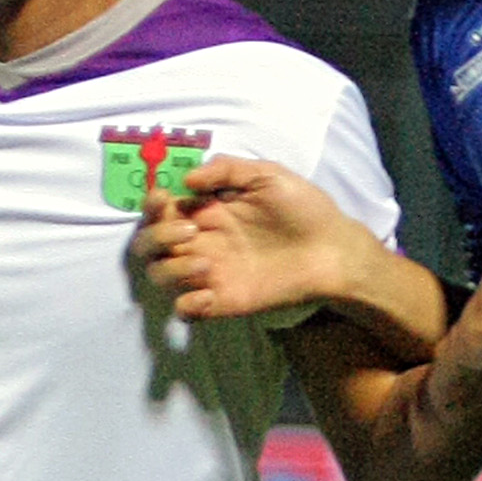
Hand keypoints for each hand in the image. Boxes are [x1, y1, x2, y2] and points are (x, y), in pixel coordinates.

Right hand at [134, 158, 384, 322]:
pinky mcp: (222, 300)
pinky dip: (186, 304)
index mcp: (207, 210)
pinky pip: (185, 310)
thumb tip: (187, 179)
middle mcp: (201, 241)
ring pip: (159, 276)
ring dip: (171, 268)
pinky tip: (210, 294)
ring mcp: (209, 273)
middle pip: (149, 244)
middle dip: (156, 236)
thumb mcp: (267, 175)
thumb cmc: (304, 208)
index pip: (160, 208)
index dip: (152, 203)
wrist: (333, 250)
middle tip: (189, 230)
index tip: (164, 198)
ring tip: (204, 264)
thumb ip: (227, 170)